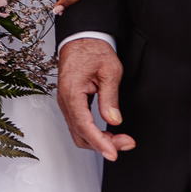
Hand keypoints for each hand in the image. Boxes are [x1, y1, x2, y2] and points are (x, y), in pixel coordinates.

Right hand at [57, 38, 135, 159]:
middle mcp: (65, 100)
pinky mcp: (70, 103)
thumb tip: (113, 120)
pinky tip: (107, 133)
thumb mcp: (109, 71)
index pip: (84, 126)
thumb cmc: (93, 49)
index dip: (99, 143)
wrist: (81, 38)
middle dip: (102, 144)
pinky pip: (79, 124)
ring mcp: (66, 102)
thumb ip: (110, 98)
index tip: (113, 153)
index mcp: (72, 92)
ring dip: (98, 140)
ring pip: (79, 132)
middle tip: (125, 143)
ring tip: (120, 140)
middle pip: (80, 134)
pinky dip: (93, 133)